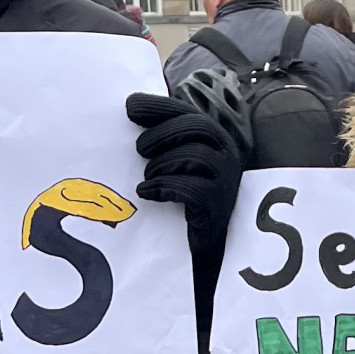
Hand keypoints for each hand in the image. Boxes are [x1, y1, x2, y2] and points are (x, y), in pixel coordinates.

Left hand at [126, 92, 241, 251]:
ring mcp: (226, 180)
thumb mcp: (173, 163)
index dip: (158, 107)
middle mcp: (226, 155)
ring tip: (146, 176)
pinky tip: (147, 192)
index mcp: (213, 139)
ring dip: (162, 163)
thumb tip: (128, 110)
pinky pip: (193, 189)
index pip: (188, 112)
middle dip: (162, 133)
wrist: (200, 246)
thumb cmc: (180, 199)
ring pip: (196, 155)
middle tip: (139, 149)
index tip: (129, 107)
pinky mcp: (218, 206)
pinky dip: (164, 187)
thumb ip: (161, 140)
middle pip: (197, 126)